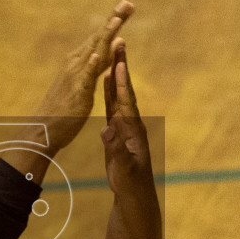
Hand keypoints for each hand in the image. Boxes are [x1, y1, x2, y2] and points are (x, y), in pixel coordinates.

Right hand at [22, 0, 134, 154]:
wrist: (43, 129)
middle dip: (114, 20)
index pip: (100, 38)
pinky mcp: (77, 92)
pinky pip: (85, 77)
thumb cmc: (62, 109)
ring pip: (93, 52)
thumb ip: (96, 65)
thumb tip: (109, 47)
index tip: (127, 6)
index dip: (114, 22)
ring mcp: (75, 77)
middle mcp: (76, 64)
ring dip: (105, 36)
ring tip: (117, 20)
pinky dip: (90, 65)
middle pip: (99, 38)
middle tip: (129, 3)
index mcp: (79, 62)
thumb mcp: (83, 82)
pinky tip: (96, 54)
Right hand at [99, 40, 152, 196]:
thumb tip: (107, 131)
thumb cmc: (130, 183)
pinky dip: (109, 90)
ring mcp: (124, 125)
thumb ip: (115, 149)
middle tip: (119, 44)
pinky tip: (105, 79)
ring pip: (119, 94)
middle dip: (122, 68)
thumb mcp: (123, 168)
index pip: (127, 101)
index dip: (122, 82)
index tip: (118, 62)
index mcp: (133, 130)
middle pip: (125, 90)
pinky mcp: (117, 130)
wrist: (134, 195)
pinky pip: (112, 105)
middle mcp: (131, 123)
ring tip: (113, 53)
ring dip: (116, 74)